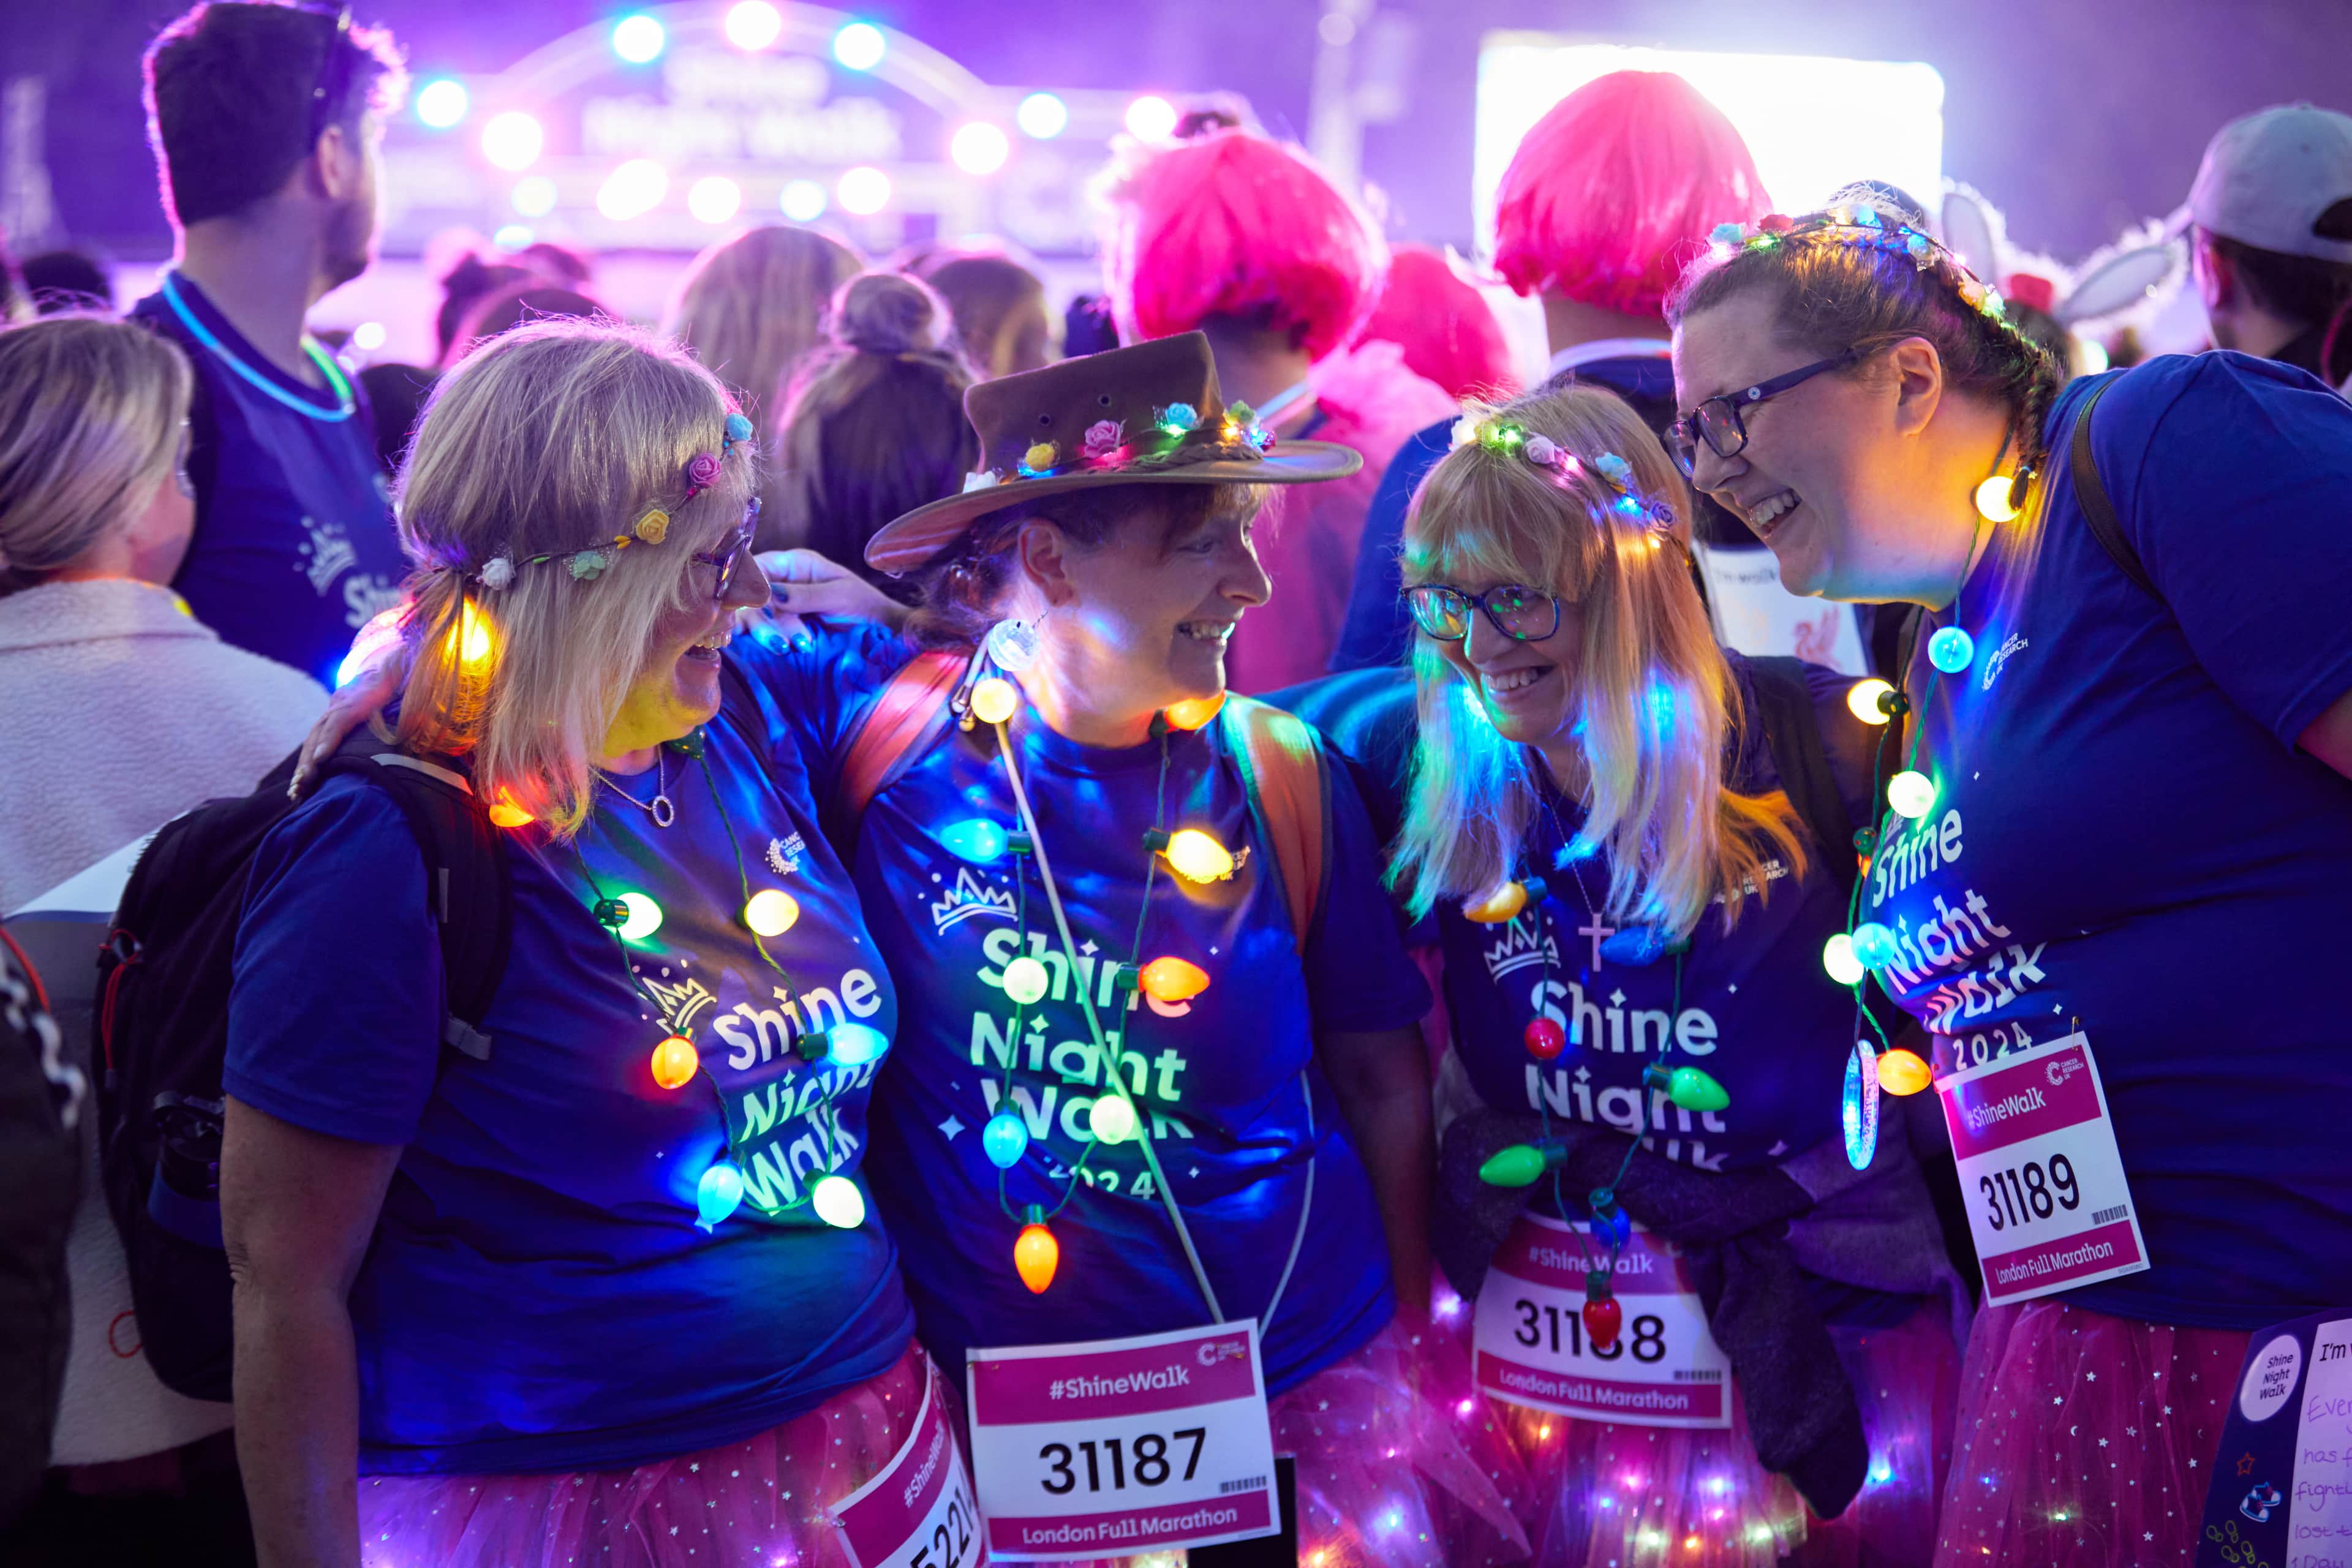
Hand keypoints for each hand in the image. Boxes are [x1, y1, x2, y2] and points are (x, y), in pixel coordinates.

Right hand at [289, 649, 405, 800]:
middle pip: (321, 731)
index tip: (320, 759)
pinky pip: (315, 739)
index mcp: (361, 695)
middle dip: (310, 759)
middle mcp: (341, 702)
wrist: (388, 661)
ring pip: (314, 737)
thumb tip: (422, 719)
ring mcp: (333, 709)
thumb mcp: (411, 686)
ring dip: (304, 764)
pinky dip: (308, 760)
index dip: (330, 738)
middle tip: (303, 784)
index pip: (341, 718)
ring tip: (297, 791)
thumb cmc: (402, 678)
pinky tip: (303, 783)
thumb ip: (414, 702)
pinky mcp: (331, 717)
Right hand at [739, 549, 908, 643]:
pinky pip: (762, 631)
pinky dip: (766, 641)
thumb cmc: (863, 604)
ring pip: (754, 616)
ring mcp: (779, 605)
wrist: (878, 629)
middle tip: (783, 643)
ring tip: (787, 649)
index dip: (752, 586)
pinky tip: (777, 650)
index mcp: (794, 563)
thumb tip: (770, 594)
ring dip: (767, 634)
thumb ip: (805, 595)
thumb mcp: (838, 596)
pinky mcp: (780, 627)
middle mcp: (781, 581)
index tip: (762, 608)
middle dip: (764, 620)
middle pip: (752, 595)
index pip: (758, 567)